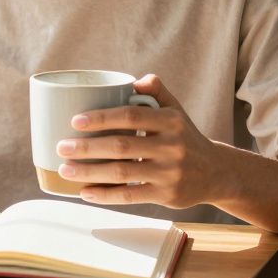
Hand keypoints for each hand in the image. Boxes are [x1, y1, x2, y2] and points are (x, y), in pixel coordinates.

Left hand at [55, 74, 222, 207]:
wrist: (215, 172)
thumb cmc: (185, 136)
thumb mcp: (176, 110)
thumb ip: (156, 92)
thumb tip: (134, 80)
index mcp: (170, 121)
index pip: (130, 116)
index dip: (101, 118)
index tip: (75, 121)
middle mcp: (172, 146)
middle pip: (121, 146)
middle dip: (87, 147)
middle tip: (61, 147)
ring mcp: (169, 173)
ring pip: (122, 173)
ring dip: (89, 172)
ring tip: (65, 169)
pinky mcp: (166, 195)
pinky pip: (130, 196)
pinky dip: (105, 195)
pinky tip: (85, 192)